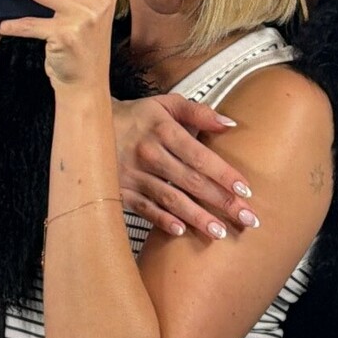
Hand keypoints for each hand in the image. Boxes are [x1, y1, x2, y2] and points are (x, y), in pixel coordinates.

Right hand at [112, 95, 259, 234]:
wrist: (90, 127)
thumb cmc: (137, 116)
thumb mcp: (165, 104)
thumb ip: (198, 112)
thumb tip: (230, 125)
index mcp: (162, 129)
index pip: (199, 155)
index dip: (222, 173)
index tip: (246, 190)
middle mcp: (148, 152)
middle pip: (190, 180)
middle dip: (221, 201)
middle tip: (248, 218)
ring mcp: (132, 174)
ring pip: (170, 198)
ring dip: (197, 216)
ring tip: (221, 232)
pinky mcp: (119, 191)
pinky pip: (144, 208)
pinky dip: (162, 220)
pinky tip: (181, 232)